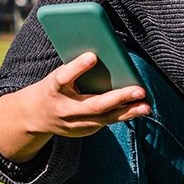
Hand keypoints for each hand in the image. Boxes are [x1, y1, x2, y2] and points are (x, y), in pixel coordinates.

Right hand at [0, 53, 150, 161]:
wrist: (36, 116)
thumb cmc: (54, 87)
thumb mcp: (58, 75)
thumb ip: (76, 68)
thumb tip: (102, 53)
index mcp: (54, 88)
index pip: (63, 77)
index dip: (77, 67)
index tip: (93, 56)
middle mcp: (64, 108)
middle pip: (93, 104)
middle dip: (118, 97)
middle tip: (139, 90)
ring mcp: (74, 124)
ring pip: (104, 118)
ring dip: (128, 111)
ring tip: (146, 105)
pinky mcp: (83, 131)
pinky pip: (106, 122)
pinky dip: (124, 114)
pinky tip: (139, 108)